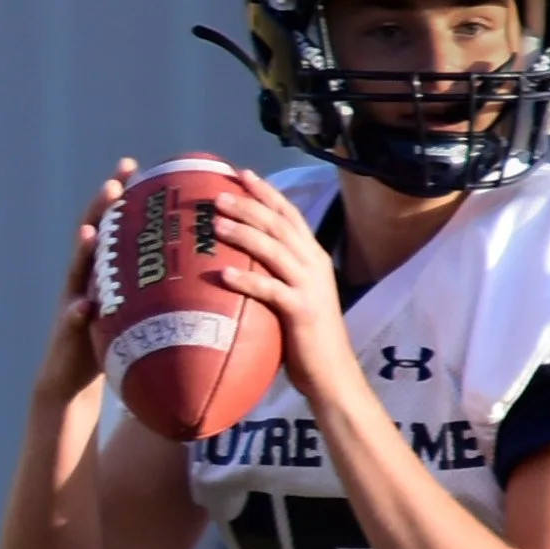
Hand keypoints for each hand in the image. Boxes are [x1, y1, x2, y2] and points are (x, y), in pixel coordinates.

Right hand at [32, 160, 136, 411]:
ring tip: (91, 232)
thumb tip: (199, 266)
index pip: (112, 226)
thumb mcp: (135, 309)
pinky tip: (84, 305)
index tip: (135, 166)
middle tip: (113, 182)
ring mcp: (71, 302)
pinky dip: (78, 311)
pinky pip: (73, 321)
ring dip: (83, 250)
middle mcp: (83, 279)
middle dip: (100, 208)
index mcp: (102, 270)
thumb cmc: (112, 343)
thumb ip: (154, 286)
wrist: (72, 380)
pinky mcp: (68, 333)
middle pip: (91, 236)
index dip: (120, 196)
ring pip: (76, 271)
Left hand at [209, 170, 358, 406]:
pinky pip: (270, 290)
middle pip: (280, 225)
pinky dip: (247, 280)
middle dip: (249, 205)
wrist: (333, 374)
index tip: (241, 173)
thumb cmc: (308, 339)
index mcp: (314, 258)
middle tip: (218, 194)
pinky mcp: (302, 311)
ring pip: (275, 250)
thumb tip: (239, 260)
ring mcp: (310, 287)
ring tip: (216, 223)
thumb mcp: (295, 295)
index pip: (290, 215)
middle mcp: (314, 265)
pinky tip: (224, 273)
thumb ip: (277, 274)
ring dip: (245, 233)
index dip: (266, 192)